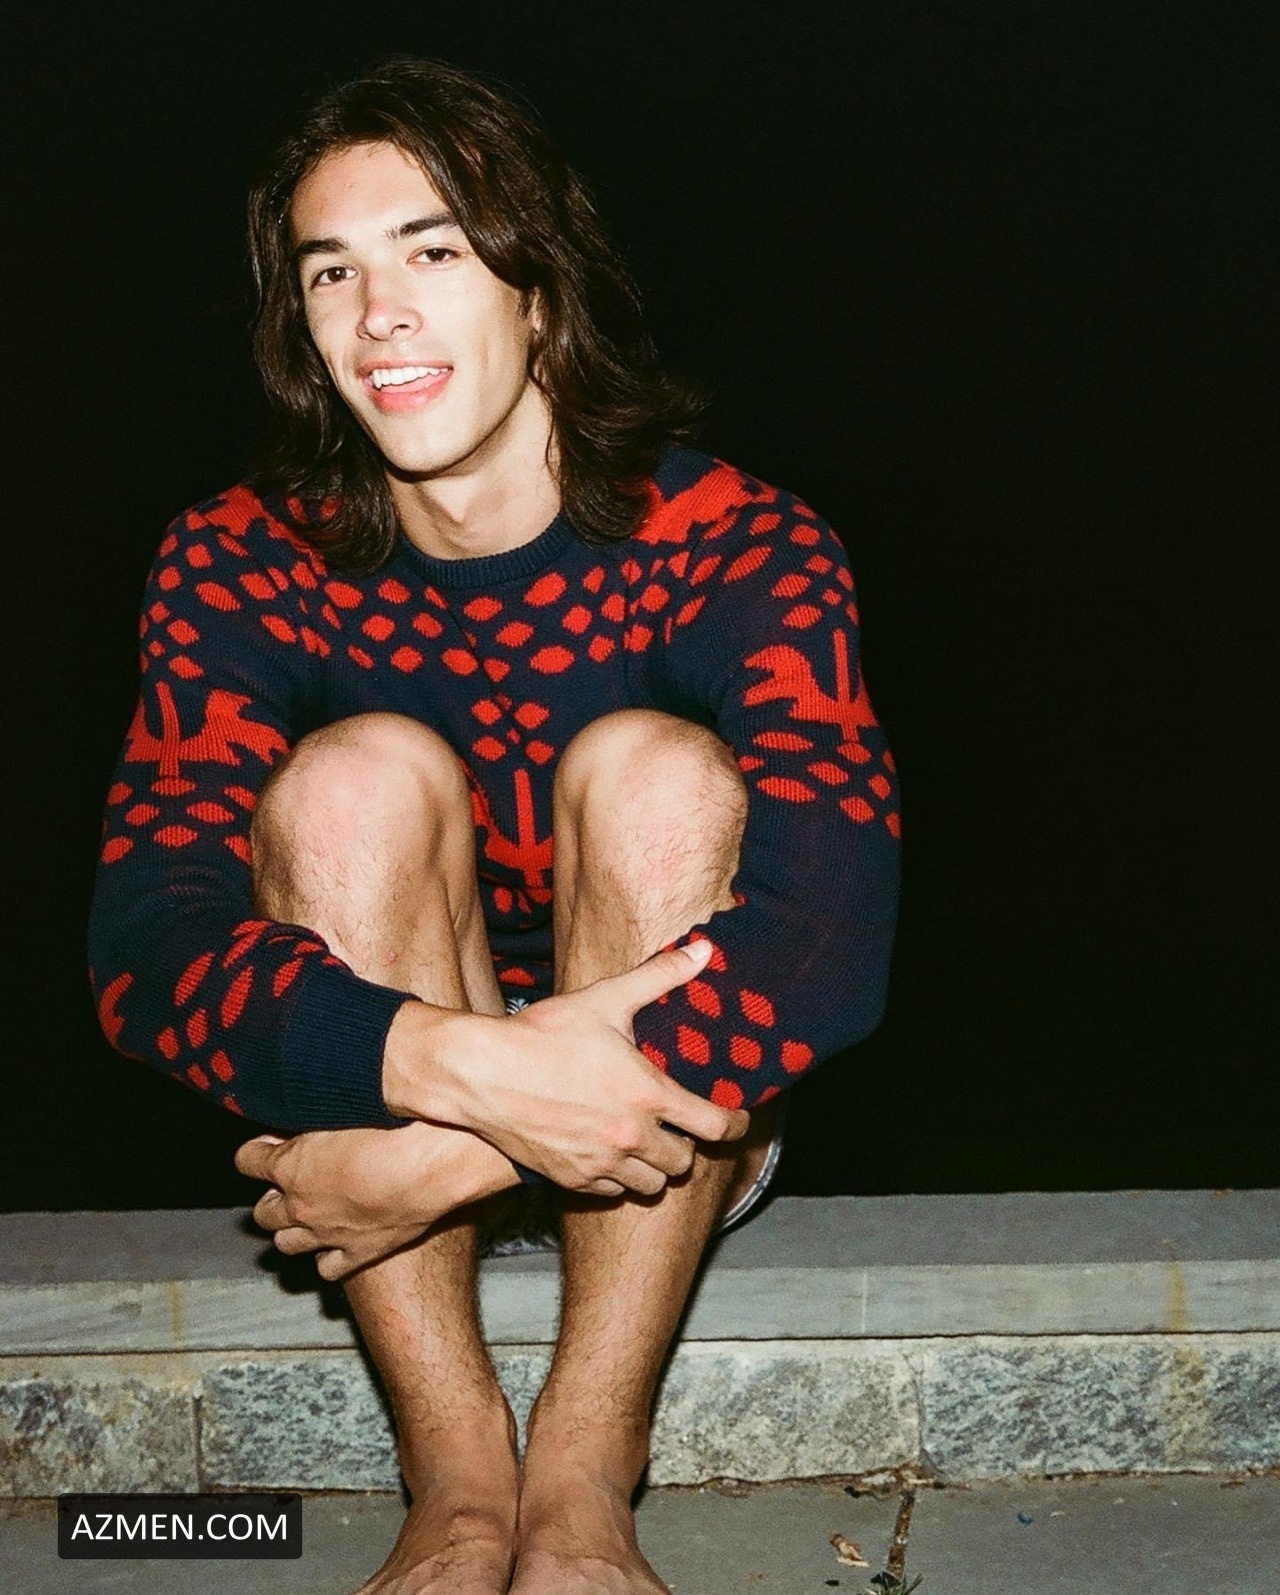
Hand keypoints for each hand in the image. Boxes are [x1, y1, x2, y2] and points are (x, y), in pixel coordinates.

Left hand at [234, 1120, 518, 1280]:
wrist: (440, 1160)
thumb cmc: (399, 1124)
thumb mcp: (345, 1103)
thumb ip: (315, 1109)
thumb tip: (302, 1100)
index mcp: (289, 1166)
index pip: (246, 1161)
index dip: (257, 1150)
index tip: (271, 1141)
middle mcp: (301, 1206)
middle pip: (261, 1212)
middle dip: (271, 1194)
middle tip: (292, 1177)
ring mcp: (329, 1235)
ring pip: (285, 1245)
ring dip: (292, 1228)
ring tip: (310, 1211)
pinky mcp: (361, 1253)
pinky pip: (327, 1268)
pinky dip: (327, 1255)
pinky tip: (339, 1237)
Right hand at [384, 941, 750, 1196]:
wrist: (482, 1074)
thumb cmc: (542, 1035)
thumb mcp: (604, 1000)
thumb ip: (658, 977)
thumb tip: (702, 950)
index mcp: (647, 1094)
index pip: (714, 1126)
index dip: (735, 1126)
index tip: (738, 1121)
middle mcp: (630, 1136)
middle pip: (684, 1162)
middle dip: (687, 1145)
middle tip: (677, 1127)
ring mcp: (600, 1164)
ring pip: (651, 1185)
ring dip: (655, 1167)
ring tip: (645, 1143)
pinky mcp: (571, 1180)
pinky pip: (613, 1193)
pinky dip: (618, 1179)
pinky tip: (609, 1154)